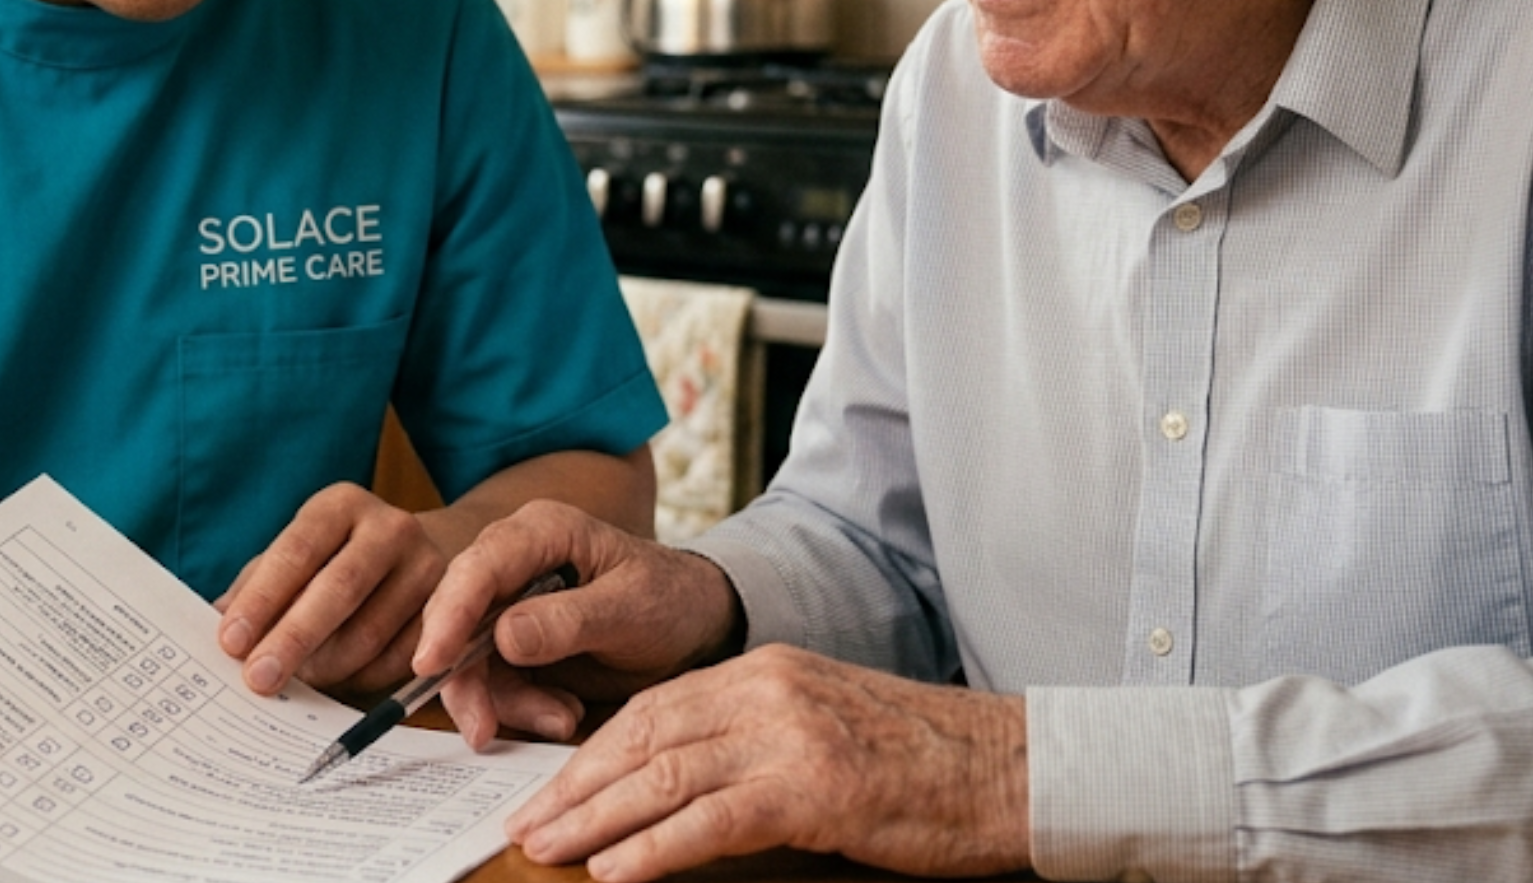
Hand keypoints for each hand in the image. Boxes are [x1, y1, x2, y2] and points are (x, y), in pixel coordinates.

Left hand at [217, 482, 449, 697]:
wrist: (413, 557)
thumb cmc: (334, 561)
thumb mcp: (296, 556)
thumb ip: (257, 585)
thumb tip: (217, 622)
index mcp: (341, 505)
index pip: (297, 550)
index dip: (262, 598)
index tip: (231, 641)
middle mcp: (390, 526)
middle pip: (340, 587)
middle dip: (294, 638)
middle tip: (259, 678)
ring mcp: (426, 566)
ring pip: (371, 630)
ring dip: (327, 666)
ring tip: (297, 682)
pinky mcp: (448, 610)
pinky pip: (400, 658)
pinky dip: (363, 678)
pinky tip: (340, 679)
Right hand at [413, 499, 741, 749]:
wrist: (694, 625)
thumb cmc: (669, 600)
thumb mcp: (630, 610)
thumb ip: (570, 620)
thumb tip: (503, 636)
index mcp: (542, 530)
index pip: (480, 567)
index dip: (450, 614)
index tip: (432, 662)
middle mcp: (514, 562)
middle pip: (459, 616)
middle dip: (466, 677)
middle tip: (482, 728)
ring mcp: (511, 603)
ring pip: (471, 658)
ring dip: (505, 701)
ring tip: (563, 717)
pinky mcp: (514, 643)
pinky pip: (496, 682)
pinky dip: (522, 708)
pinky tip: (564, 713)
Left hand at [505, 645, 1030, 882]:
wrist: (1009, 768)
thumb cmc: (923, 763)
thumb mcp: (824, 726)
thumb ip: (754, 739)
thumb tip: (675, 785)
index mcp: (766, 670)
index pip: (654, 708)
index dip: (592, 753)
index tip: (547, 790)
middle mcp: (767, 689)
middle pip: (644, 736)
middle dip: (575, 785)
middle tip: (523, 824)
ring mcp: (789, 735)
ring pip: (664, 775)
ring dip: (595, 817)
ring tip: (548, 850)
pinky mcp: (814, 787)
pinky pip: (712, 821)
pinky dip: (654, 848)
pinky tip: (616, 872)